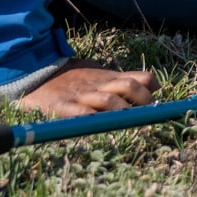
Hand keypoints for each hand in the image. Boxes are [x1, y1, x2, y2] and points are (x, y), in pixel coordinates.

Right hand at [18, 59, 155, 117]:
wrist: (36, 71)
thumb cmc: (70, 76)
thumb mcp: (96, 73)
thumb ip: (116, 81)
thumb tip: (146, 88)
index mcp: (108, 76)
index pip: (138, 77)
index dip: (152, 88)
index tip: (160, 100)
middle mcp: (98, 85)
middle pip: (129, 86)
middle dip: (144, 101)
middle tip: (150, 114)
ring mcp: (81, 95)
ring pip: (109, 101)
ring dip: (124, 112)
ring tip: (132, 123)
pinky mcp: (63, 106)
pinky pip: (80, 114)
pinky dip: (93, 120)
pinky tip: (101, 126)